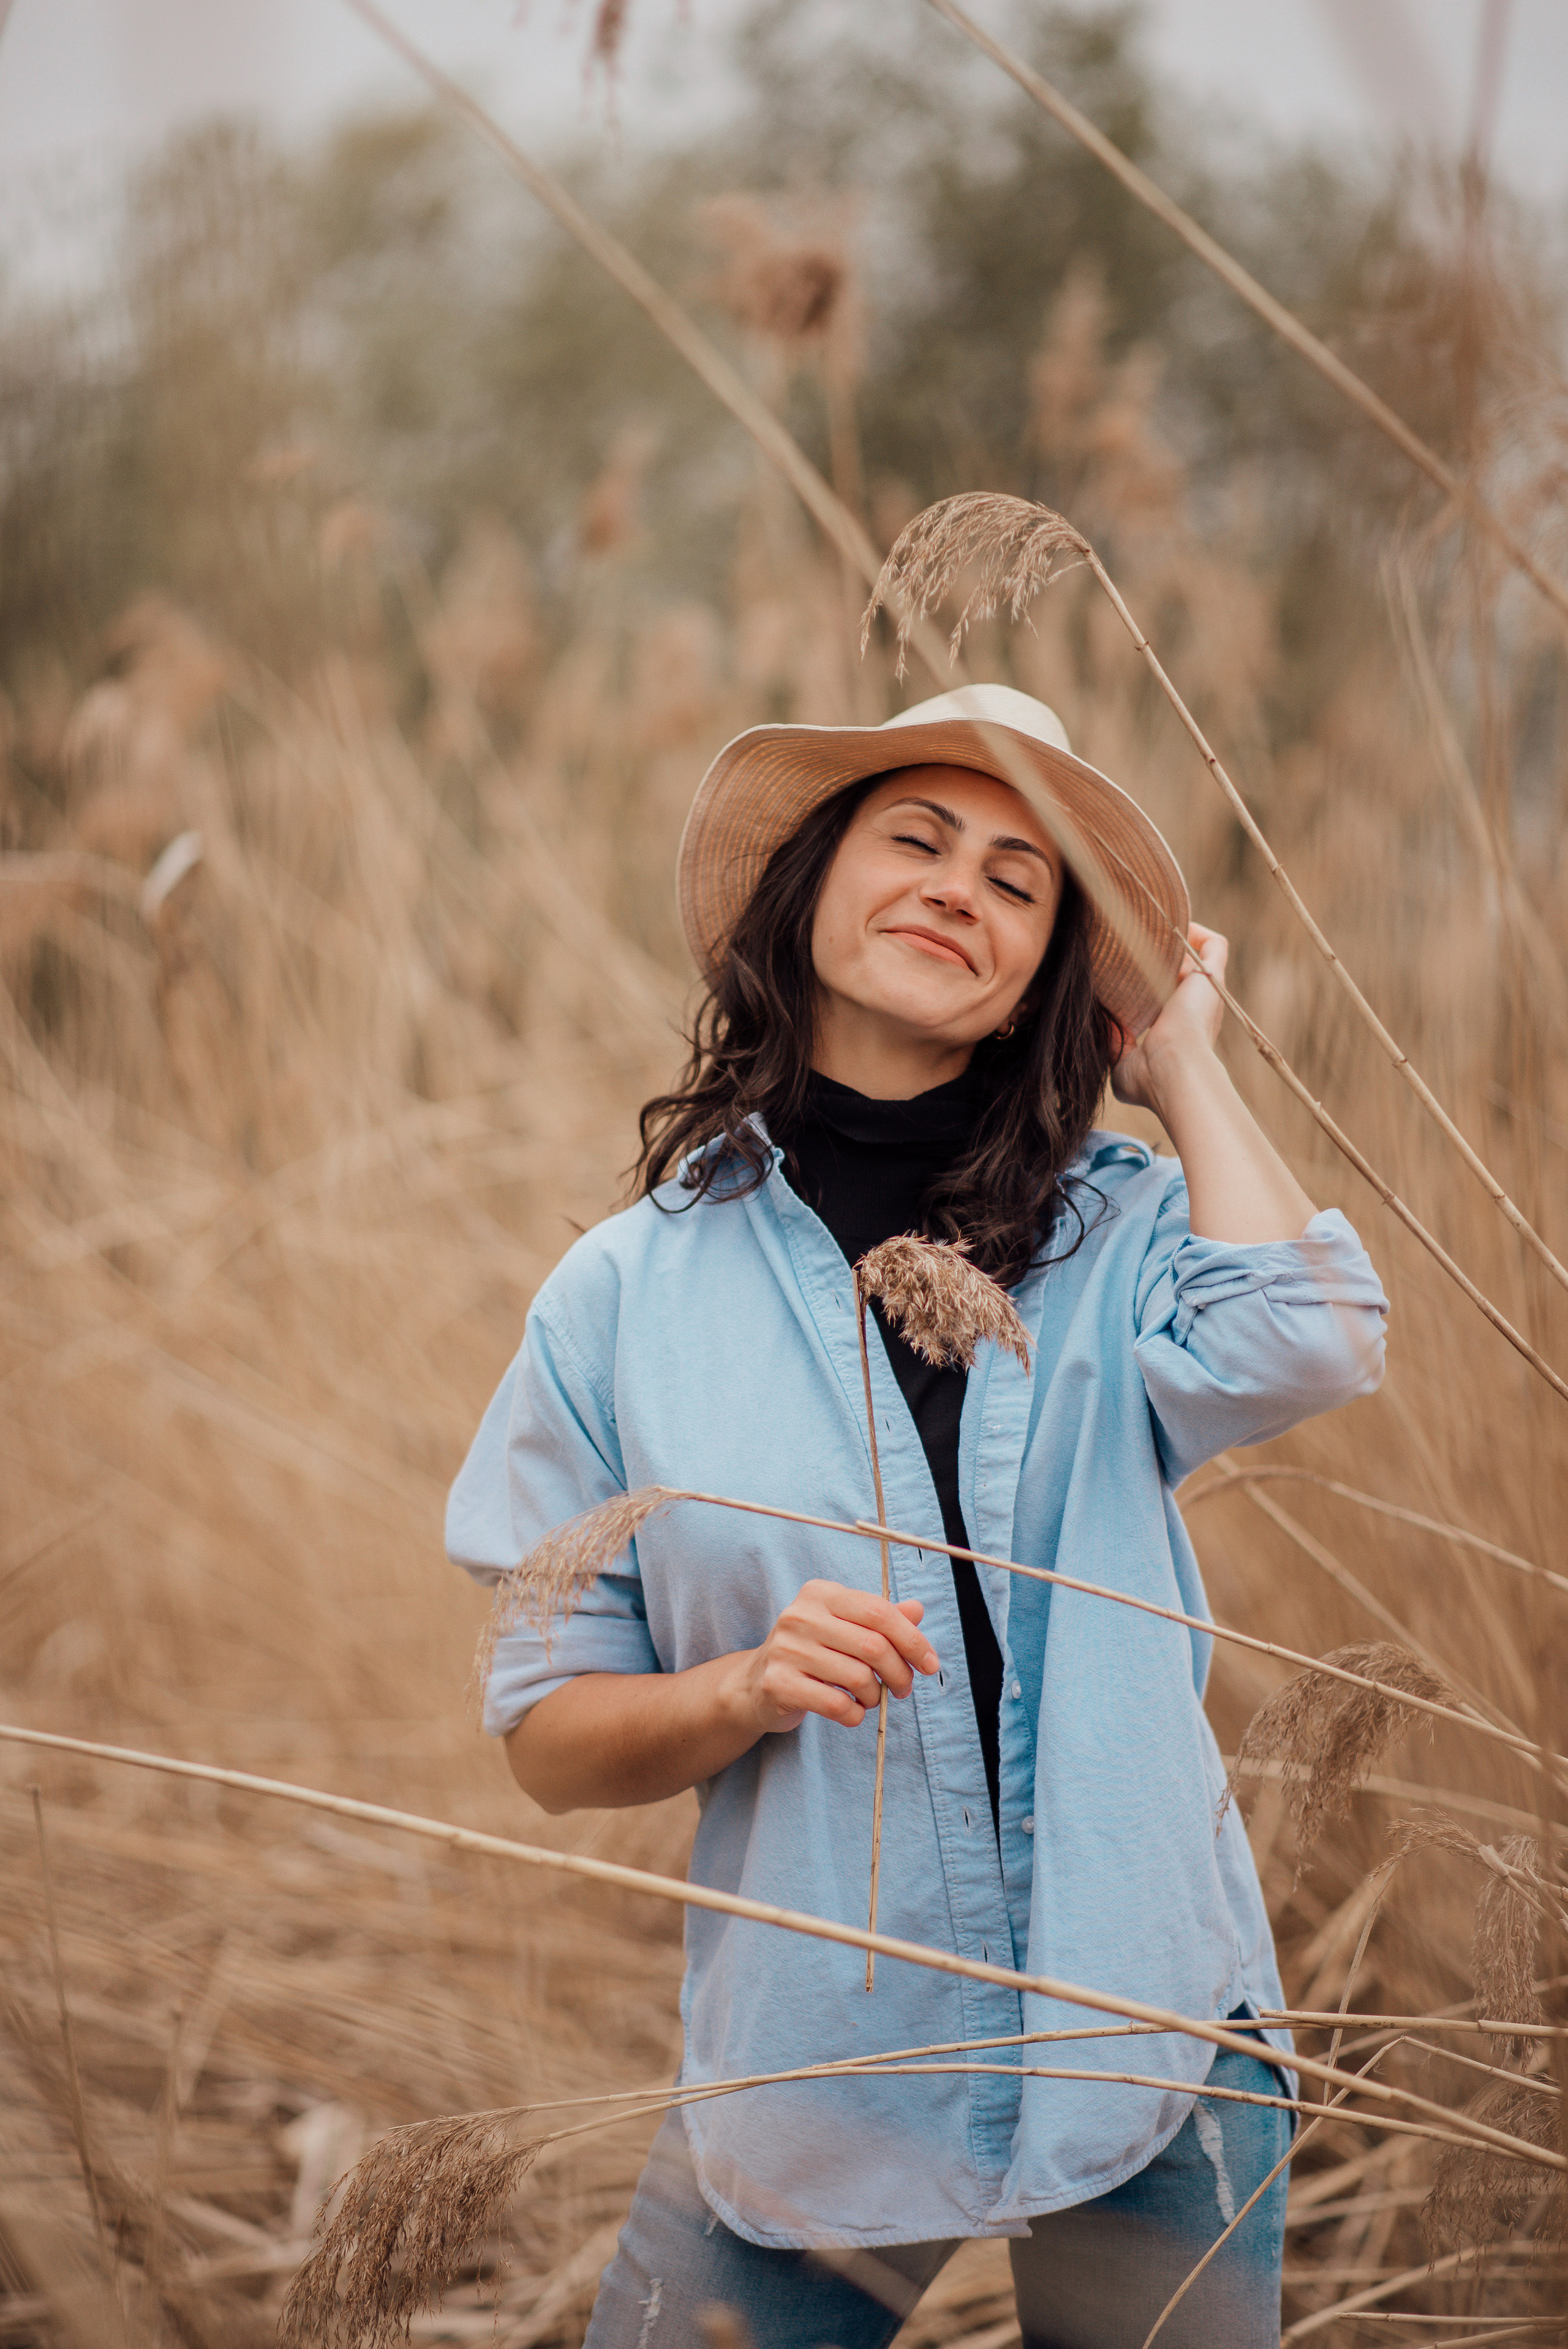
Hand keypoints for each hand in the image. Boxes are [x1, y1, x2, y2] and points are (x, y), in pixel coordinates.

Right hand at [735, 1580, 939, 1734]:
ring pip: (858, 1677)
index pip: (879, 1611)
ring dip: (875, 1696)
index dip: (912, 1640)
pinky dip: (855, 1715)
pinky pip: (836, 1705)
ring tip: (871, 1699)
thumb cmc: (810, 1653)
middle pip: (873, 1646)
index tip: (930, 1664)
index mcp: (821, 1593)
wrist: (755, 1685)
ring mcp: (786, 1650)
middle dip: (899, 1673)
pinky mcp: (779, 1684)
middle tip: (903, 1688)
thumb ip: (880, 1618)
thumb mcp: (843, 1627)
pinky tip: (852, 1712)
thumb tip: (917, 1609)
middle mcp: (800, 1616)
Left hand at [1110, 922, 1226, 1115]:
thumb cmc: (1149, 1078)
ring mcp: (1206, 993)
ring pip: (1200, 956)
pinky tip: (1171, 927)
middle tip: (1132, 946)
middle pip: (1184, 973)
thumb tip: (1101, 1024)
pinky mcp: (1212, 978)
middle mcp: (1195, 1009)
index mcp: (1178, 1029)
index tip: (1126, 973)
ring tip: (1149, 931)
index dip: (1150, 983)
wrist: (1174, 1070)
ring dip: (1177, 942)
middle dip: (1161, 958)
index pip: (1168, 998)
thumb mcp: (1122, 1065)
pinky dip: (1197, 932)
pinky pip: (1216, 944)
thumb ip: (1112, 1045)